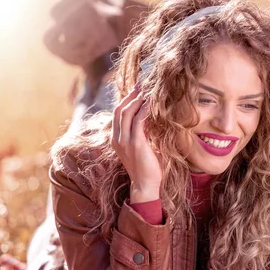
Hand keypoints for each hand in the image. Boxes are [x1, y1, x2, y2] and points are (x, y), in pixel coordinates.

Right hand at [111, 87, 161, 202]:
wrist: (146, 185)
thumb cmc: (147, 167)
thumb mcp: (143, 146)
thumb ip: (144, 132)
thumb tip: (152, 118)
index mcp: (116, 138)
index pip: (118, 113)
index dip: (127, 99)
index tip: (138, 89)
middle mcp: (117, 138)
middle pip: (120, 109)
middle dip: (131, 95)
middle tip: (143, 84)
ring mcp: (124, 141)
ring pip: (127, 112)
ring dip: (138, 99)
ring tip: (148, 90)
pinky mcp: (135, 144)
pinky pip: (138, 121)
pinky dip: (145, 110)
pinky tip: (152, 103)